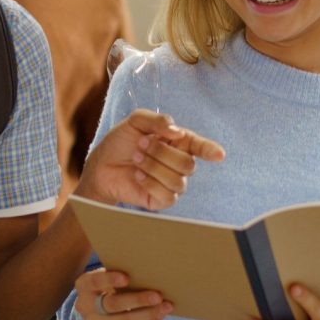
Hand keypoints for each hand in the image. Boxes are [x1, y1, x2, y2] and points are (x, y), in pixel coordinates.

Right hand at [74, 267, 171, 319]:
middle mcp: (84, 306)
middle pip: (112, 304)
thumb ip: (117, 270)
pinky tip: (159, 315)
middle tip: (158, 295)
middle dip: (137, 300)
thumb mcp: (105, 274)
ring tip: (166, 307)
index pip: (95, 281)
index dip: (110, 279)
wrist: (93, 306)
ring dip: (147, 314)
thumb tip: (145, 265)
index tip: (128, 277)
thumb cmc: (106, 283)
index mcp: (83, 284)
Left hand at [76, 110, 224, 210]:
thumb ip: (156, 120)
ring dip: (152, 166)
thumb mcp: (135, 122)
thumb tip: (176, 130)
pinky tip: (137, 176)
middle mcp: (179, 163)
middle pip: (188, 164)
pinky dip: (149, 182)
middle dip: (161, 152)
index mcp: (178, 142)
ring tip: (136, 159)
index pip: (200, 146)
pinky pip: (168, 195)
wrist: (101, 165)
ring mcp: (172, 182)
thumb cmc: (120, 142)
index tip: (219, 155)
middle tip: (140, 145)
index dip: (210, 150)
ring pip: (178, 180)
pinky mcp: (162, 200)